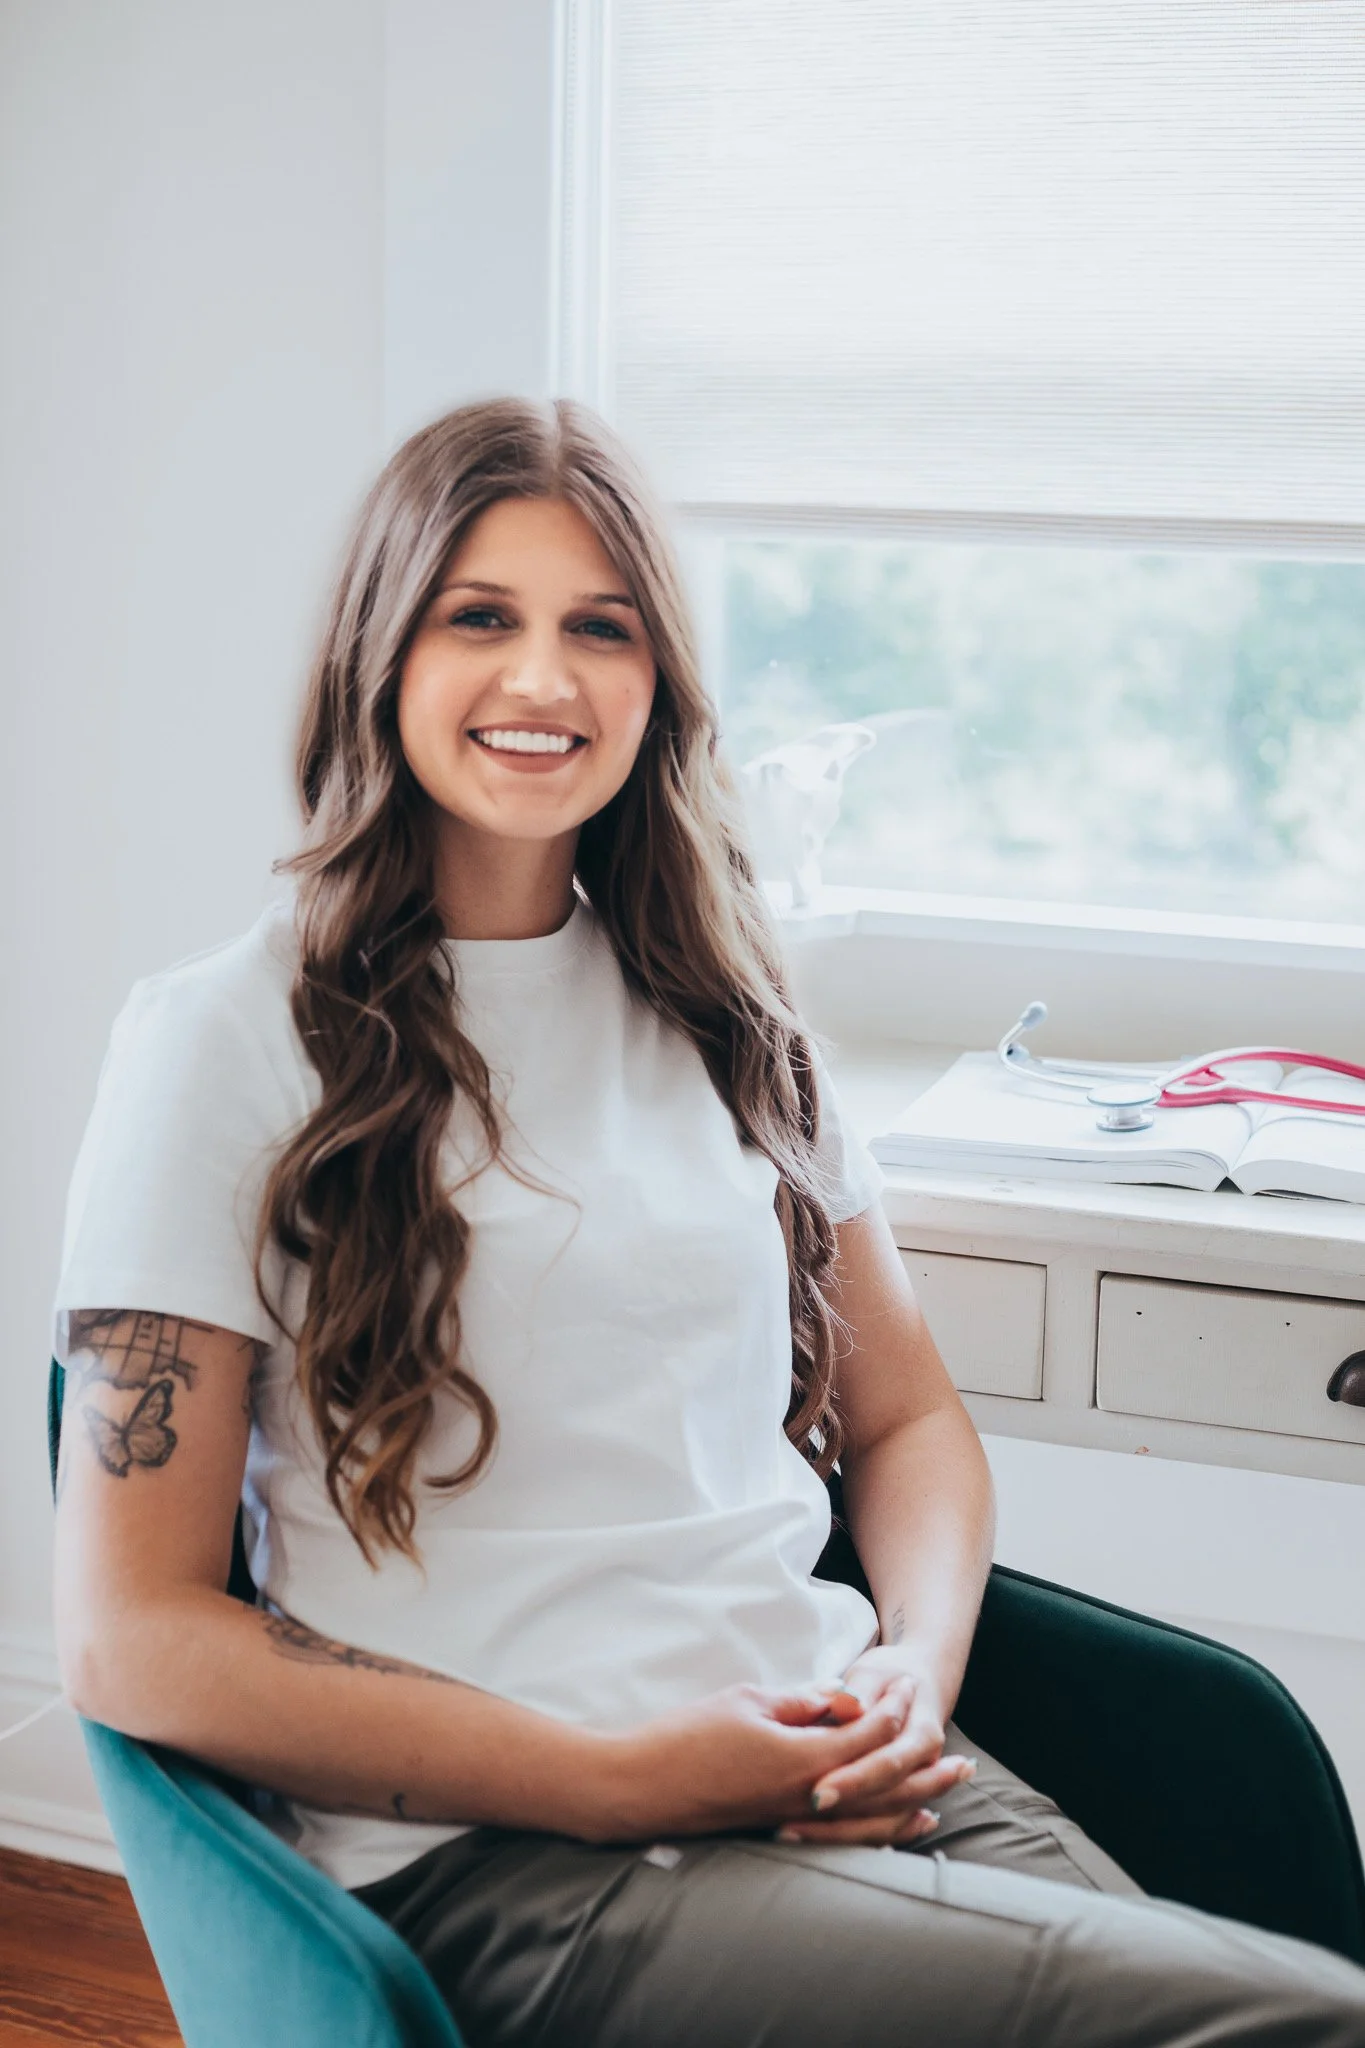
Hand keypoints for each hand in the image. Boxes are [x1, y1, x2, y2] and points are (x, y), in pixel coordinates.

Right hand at [583, 1680, 932, 1843]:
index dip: (892, 1710)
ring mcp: (794, 1822)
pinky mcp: (777, 1833)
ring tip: (941, 1804)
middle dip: (926, 1773)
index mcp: (804, 1758)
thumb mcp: (748, 1701)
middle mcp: (808, 1798)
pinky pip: (841, 1840)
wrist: (641, 1787)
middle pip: (883, 1788)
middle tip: (965, 1765)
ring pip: (868, 1823)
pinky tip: (889, 1832)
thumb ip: (803, 1702)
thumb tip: (845, 1700)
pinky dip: (873, 1835)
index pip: (868, 1735)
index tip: (910, 1687)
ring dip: (909, 1810)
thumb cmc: (688, 1736)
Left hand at [773, 1647, 975, 1847]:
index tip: (815, 1793)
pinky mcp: (897, 1802)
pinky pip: (873, 1829)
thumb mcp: (873, 1674)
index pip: (887, 1764)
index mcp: (921, 1733)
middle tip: (790, 1826)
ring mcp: (914, 1789)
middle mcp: (922, 1769)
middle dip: (839, 1820)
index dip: (853, 1780)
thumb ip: (860, 1694)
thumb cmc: (889, 1678)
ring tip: (788, 1834)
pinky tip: (806, 1838)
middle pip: (883, 1804)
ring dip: (836, 1835)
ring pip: (880, 1825)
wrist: (917, 1685)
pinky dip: (844, 1837)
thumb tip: (850, 1706)